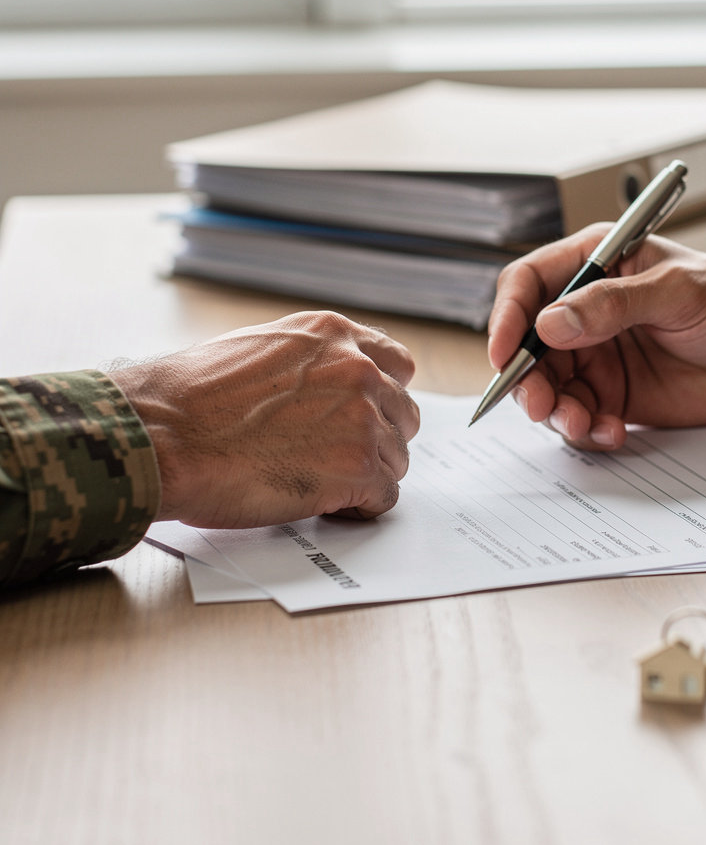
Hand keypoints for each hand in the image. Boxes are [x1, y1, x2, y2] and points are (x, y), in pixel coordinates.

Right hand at [108, 311, 419, 525]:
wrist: (162, 435)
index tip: (368, 416)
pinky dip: (360, 508)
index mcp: (334, 335)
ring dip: (366, 476)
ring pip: (396, 459)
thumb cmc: (191, 399)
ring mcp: (364, 418)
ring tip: (319, 483)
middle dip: (378, 439)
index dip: (384, 397)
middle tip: (338, 458)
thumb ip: (311, 362)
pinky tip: (326, 506)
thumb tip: (329, 388)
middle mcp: (359, 369)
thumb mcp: (262, 349)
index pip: (398, 364)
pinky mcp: (358, 467)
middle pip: (403, 414)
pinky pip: (385, 498)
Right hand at [487, 225, 705, 449]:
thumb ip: (615, 304)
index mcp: (594, 265)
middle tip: (541, 406)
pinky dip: (586, 430)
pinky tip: (612, 433)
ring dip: (555, 411)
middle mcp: (584, 311)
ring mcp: (594, 355)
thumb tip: (550, 323)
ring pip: (548, 387)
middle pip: (527, 344)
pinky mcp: (611, 395)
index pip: (528, 285)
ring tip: (582, 424)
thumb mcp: (679, 291)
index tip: (504, 352)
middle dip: (527, 379)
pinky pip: (579, 416)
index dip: (506, 317)